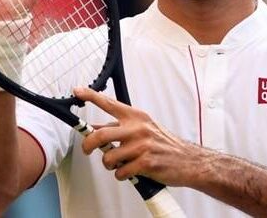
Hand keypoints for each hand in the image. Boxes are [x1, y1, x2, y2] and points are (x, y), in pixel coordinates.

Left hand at [75, 87, 209, 186]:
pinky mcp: (146, 162)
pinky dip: (122, 175)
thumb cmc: (164, 144)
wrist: (188, 160)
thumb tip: (93, 129)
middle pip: (100, 135)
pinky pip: (120, 172)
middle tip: (87, 150)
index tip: (77, 91)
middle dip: (88, 145)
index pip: (109, 103)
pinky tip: (131, 172)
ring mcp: (142, 145)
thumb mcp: (142, 129)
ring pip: (108, 158)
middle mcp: (138, 128)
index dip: (91, 96)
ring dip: (110, 165)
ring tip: (120, 164)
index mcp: (137, 117)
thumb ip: (118, 129)